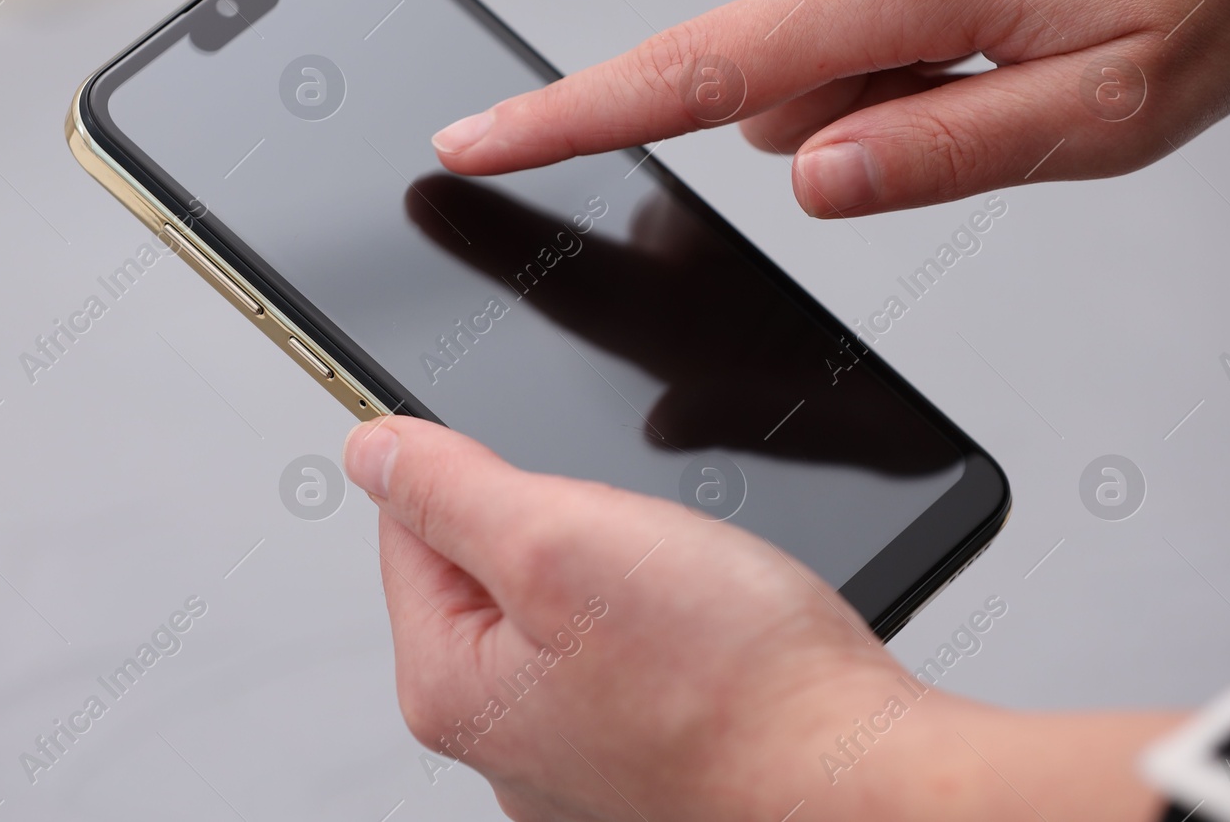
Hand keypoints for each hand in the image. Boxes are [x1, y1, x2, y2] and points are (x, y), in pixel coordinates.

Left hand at [344, 417, 1175, 820]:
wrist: (857, 779)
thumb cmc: (732, 686)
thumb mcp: (559, 539)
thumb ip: (448, 487)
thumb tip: (372, 450)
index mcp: (451, 685)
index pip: (409, 527)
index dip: (479, 475)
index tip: (541, 473)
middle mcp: (499, 736)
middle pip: (491, 568)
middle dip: (563, 527)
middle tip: (636, 544)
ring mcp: (573, 754)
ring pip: (569, 606)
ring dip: (622, 573)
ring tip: (687, 597)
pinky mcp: (641, 753)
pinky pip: (625, 653)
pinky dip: (665, 625)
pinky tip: (707, 635)